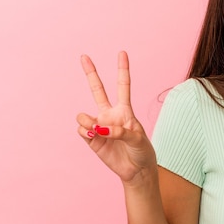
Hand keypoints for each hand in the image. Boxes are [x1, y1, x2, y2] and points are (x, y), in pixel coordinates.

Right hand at [76, 51, 155, 182]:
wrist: (136, 170)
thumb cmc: (142, 151)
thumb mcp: (138, 139)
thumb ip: (120, 131)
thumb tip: (99, 128)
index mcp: (125, 110)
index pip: (123, 86)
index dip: (122, 69)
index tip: (122, 53)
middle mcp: (110, 115)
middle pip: (98, 90)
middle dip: (90, 73)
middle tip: (84, 56)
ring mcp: (99, 126)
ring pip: (84, 115)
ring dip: (87, 120)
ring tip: (96, 130)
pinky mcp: (92, 139)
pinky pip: (82, 130)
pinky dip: (86, 132)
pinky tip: (94, 136)